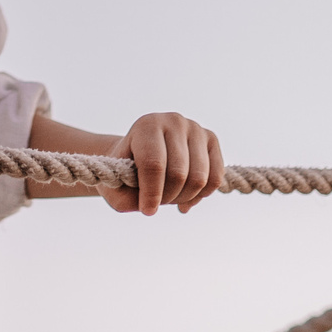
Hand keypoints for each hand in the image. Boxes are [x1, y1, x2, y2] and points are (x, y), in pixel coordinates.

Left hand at [102, 112, 223, 215]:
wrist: (141, 152)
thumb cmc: (125, 170)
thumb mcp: (115, 185)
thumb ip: (125, 199)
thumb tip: (150, 207)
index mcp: (146, 125)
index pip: (154, 164)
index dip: (152, 193)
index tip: (147, 211)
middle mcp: (173, 121)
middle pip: (178, 173)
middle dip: (167, 198)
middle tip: (157, 203)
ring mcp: (195, 128)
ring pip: (199, 178)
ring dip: (184, 198)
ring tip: (170, 199)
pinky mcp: (211, 140)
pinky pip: (216, 178)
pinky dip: (202, 195)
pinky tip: (187, 198)